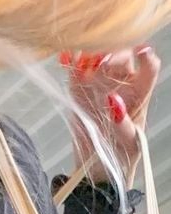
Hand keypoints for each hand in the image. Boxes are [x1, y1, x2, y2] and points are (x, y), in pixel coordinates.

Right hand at [62, 45, 161, 184]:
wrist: (97, 161)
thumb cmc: (120, 151)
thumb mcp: (127, 143)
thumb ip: (122, 124)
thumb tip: (113, 100)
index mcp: (140, 92)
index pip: (149, 68)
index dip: (147, 58)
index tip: (141, 52)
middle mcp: (122, 80)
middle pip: (122, 54)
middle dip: (112, 53)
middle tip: (100, 62)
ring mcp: (101, 79)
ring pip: (98, 54)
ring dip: (89, 52)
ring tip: (80, 61)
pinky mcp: (80, 83)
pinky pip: (76, 65)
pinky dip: (70, 58)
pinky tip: (64, 59)